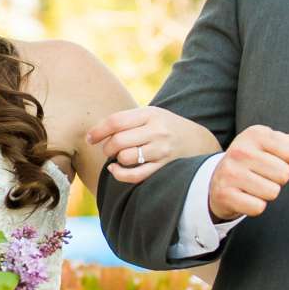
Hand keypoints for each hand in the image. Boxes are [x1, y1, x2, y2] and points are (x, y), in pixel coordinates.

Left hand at [87, 104, 222, 184]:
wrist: (198, 141)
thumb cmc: (165, 127)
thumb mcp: (150, 115)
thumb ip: (127, 121)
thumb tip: (94, 133)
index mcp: (151, 114)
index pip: (116, 121)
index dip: (98, 131)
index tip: (90, 139)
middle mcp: (157, 131)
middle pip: (118, 141)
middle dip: (106, 148)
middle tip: (107, 149)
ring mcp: (162, 151)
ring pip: (125, 158)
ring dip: (116, 160)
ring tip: (119, 157)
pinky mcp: (164, 168)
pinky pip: (135, 175)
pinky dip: (120, 174)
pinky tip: (116, 170)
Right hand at [207, 125, 288, 221]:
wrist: (218, 180)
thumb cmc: (255, 161)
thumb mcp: (275, 145)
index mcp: (255, 134)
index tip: (273, 159)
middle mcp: (240, 150)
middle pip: (285, 174)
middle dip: (278, 179)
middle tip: (262, 175)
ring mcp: (230, 172)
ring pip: (273, 192)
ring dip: (267, 193)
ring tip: (253, 185)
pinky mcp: (225, 194)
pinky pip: (258, 207)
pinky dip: (255, 206)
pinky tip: (245, 196)